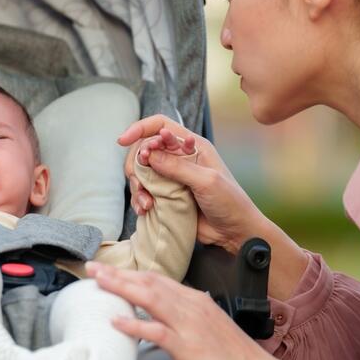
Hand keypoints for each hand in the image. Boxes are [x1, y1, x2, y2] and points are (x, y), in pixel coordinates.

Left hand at [85, 261, 268, 359]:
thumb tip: (167, 306)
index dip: (130, 272)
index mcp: (194, 299)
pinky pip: (156, 332)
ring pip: (149, 298)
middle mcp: (190, 305)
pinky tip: (116, 321)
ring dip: (120, 288)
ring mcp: (188, 324)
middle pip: (148, 282)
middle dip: (118, 273)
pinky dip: (134, 325)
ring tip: (98, 282)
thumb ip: (187, 311)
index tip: (107, 269)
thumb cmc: (232, 352)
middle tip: (91, 267)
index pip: (156, 278)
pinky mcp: (187, 346)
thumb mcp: (209, 322)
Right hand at [118, 115, 264, 252]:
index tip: (123, 141)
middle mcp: (180, 158)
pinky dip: (140, 200)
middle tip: (139, 180)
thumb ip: (177, 166)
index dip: (140, 129)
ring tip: (146, 203)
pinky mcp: (167, 196)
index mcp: (193, 146)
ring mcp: (172, 177)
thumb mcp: (206, 181)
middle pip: (145, 149)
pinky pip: (144, 192)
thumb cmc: (230, 202)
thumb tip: (148, 154)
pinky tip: (146, 210)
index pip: (160, 126)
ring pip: (141, 172)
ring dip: (137, 186)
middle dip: (137, 163)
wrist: (236, 232)